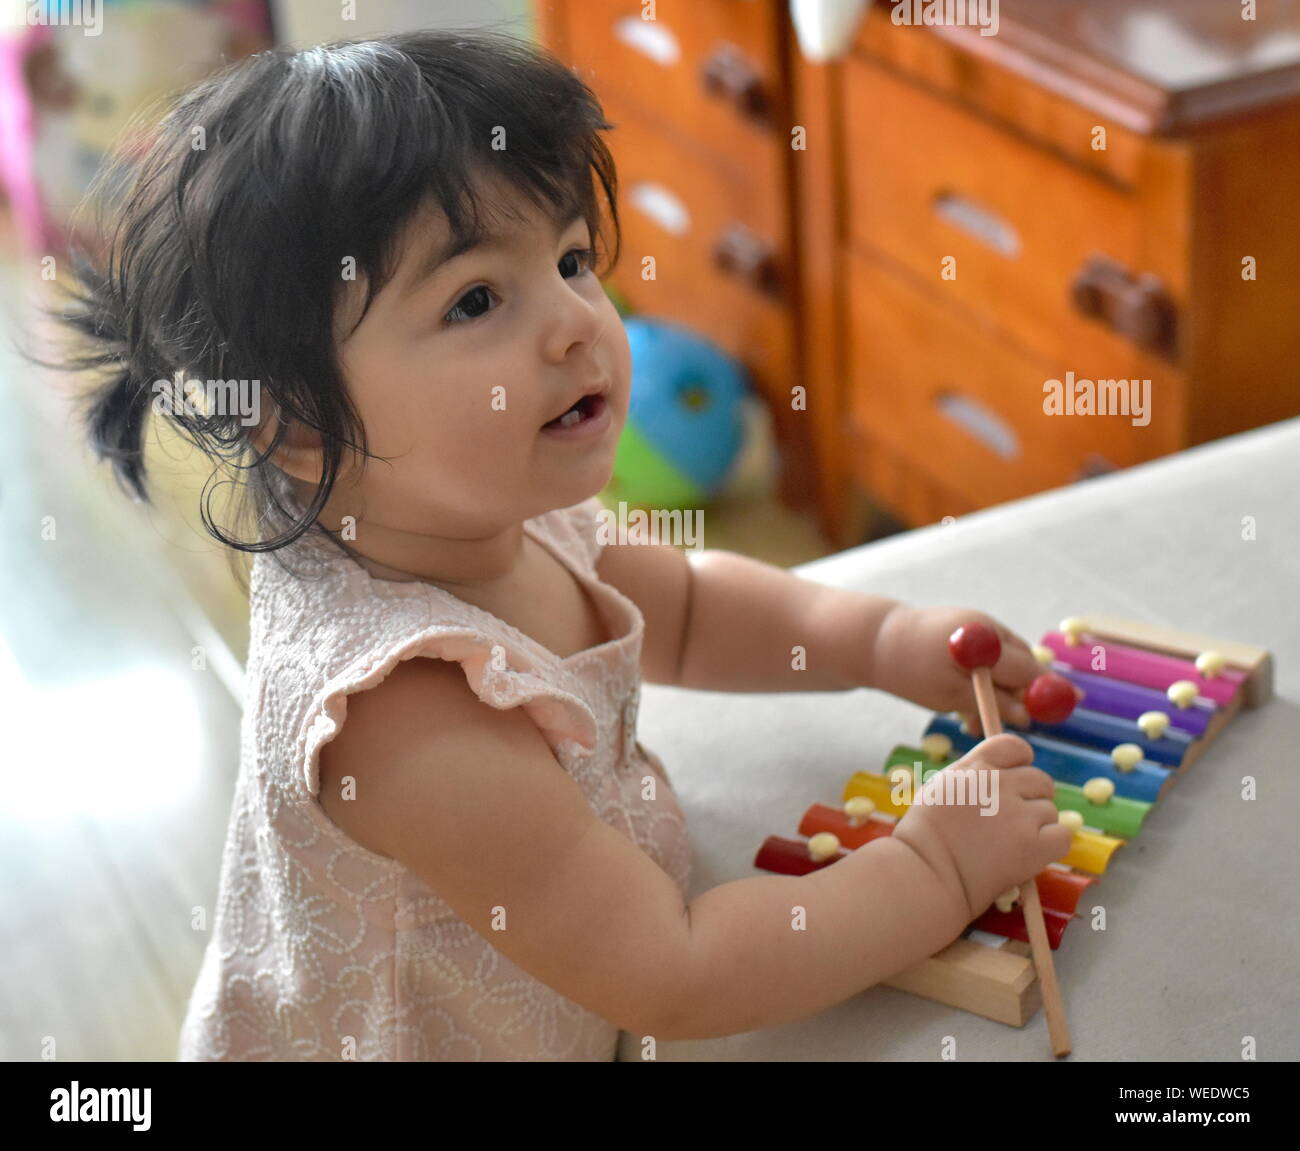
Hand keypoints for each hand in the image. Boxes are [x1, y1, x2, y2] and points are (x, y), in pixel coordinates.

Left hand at [869, 605, 1047, 733]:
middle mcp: (987, 627)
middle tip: (1006, 726)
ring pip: (1006, 664)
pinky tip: (965, 704)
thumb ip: (991, 703)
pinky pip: (990, 658)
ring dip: (998, 694)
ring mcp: (979, 625)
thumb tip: (1027, 716)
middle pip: (1022, 665)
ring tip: (970, 722)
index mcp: (985, 641)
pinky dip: (985, 681)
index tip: (1068, 706)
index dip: (1048, 689)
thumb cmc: (909, 671)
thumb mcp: (949, 696)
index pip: (1028, 668)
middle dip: (1019, 697)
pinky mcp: (968, 631)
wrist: (875, 641)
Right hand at [892, 733, 1073, 919]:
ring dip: (1037, 826)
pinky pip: (1062, 836)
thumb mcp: (943, 786)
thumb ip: (975, 773)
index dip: (1019, 764)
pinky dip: (1050, 845)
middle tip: (1011, 822)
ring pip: (1050, 811)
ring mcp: (1019, 815)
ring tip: (1010, 843)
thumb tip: (1006, 773)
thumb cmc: (926, 835)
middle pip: (1040, 780)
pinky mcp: (1034, 845)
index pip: (1015, 747)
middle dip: (1031, 798)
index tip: (1013, 782)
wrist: (926, 874)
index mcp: (976, 766)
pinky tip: (1030, 854)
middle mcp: (1000, 784)